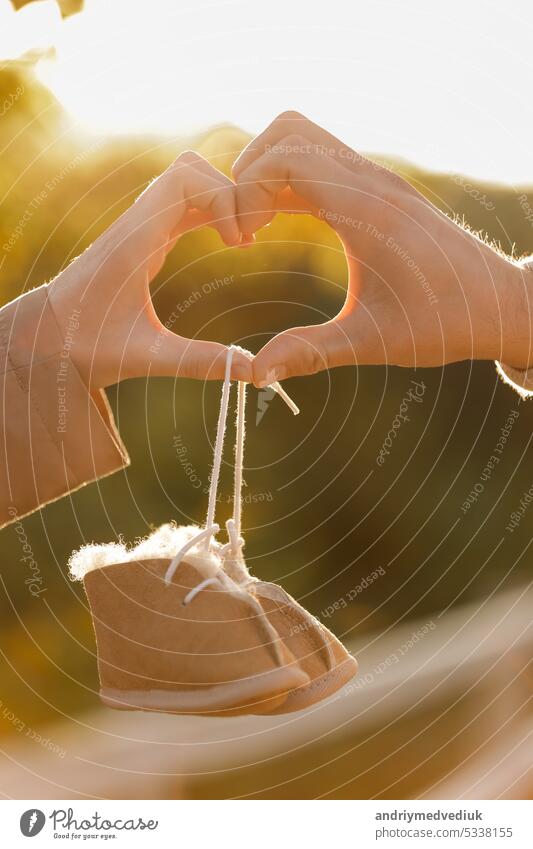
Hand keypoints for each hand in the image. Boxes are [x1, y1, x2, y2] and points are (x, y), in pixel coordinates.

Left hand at [48, 151, 251, 387]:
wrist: (44, 339)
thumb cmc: (84, 347)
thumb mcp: (143, 357)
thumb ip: (197, 361)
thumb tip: (249, 370)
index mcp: (134, 241)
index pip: (184, 179)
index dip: (222, 199)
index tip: (238, 244)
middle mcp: (136, 224)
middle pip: (191, 170)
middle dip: (228, 193)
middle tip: (248, 238)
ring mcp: (139, 228)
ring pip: (188, 183)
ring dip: (222, 202)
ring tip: (245, 241)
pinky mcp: (143, 238)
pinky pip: (183, 205)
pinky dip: (212, 213)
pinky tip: (231, 243)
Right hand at [233, 112, 531, 384]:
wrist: (501, 305)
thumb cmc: (444, 322)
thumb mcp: (373, 342)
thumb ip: (311, 352)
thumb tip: (255, 374)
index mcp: (366, 210)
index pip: (285, 158)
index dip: (246, 191)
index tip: (242, 240)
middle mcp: (371, 182)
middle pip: (289, 131)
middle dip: (249, 171)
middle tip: (244, 227)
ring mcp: (377, 181)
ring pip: (305, 139)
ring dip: (269, 171)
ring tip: (258, 225)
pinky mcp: (380, 191)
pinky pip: (323, 162)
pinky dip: (291, 180)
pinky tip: (283, 223)